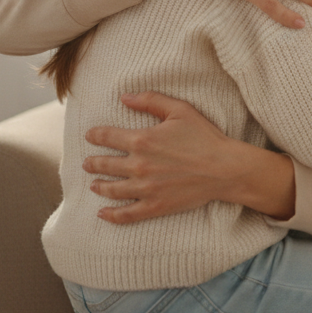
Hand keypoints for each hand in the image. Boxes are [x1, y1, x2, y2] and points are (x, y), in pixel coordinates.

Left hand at [83, 92, 295, 223]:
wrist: (224, 169)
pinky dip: (111, 215)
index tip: (89, 136)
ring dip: (99, 186)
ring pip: (112, 189)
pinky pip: (126, 213)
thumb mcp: (180, 110)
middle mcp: (138, 165)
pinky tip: (103, 213)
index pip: (107, 137)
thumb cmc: (205, 137)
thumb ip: (150, 101)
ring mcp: (145, 188)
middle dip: (93, 163)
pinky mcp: (155, 206)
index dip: (95, 135)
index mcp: (142, 140)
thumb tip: (124, 97)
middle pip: (105, 164)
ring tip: (93, 185)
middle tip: (87, 164)